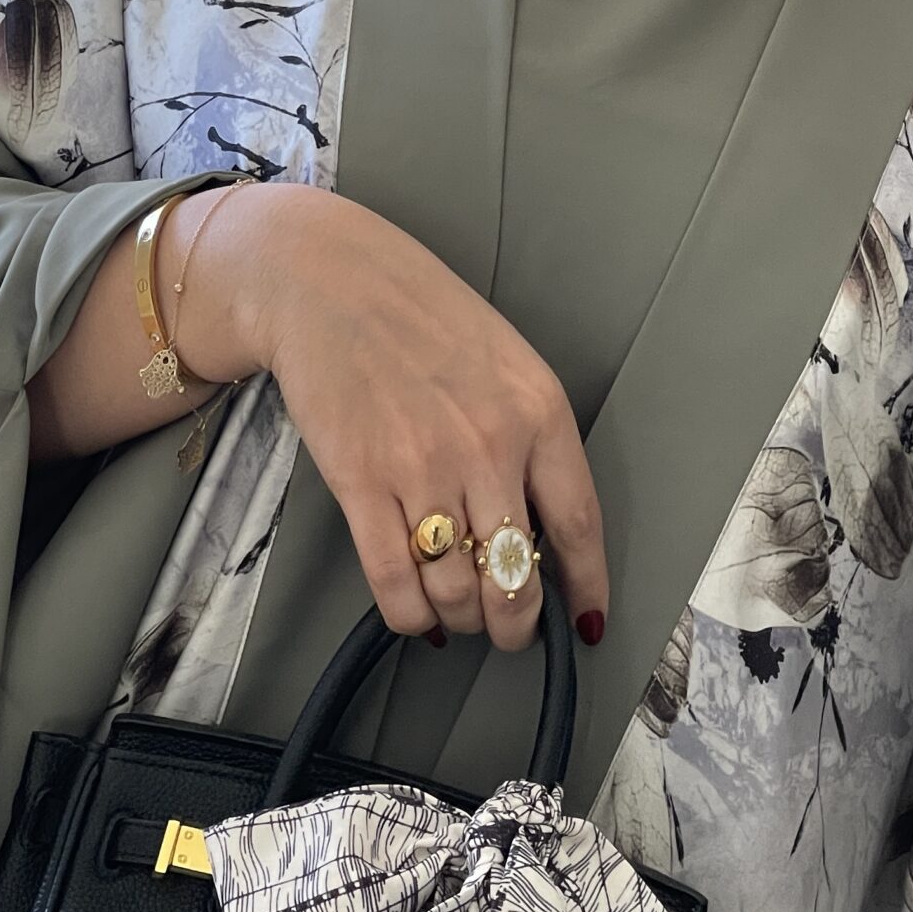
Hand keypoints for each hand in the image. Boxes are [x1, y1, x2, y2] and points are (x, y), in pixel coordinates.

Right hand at [228, 183, 608, 651]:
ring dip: (459, 620)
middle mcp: (488, 446)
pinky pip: (395, 584)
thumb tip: (542, 532)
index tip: (584, 623)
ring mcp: (423, 468)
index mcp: (538, 413)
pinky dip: (409, 616)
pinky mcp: (361, 484)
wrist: (328, 282)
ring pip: (457, 592)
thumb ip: (533, 440)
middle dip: (514, 624)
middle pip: (516, 579)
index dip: (584, 588)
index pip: (578, 526)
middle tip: (504, 629)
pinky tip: (414, 613)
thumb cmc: (420, 320)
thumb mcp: (507, 364)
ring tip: (454, 612)